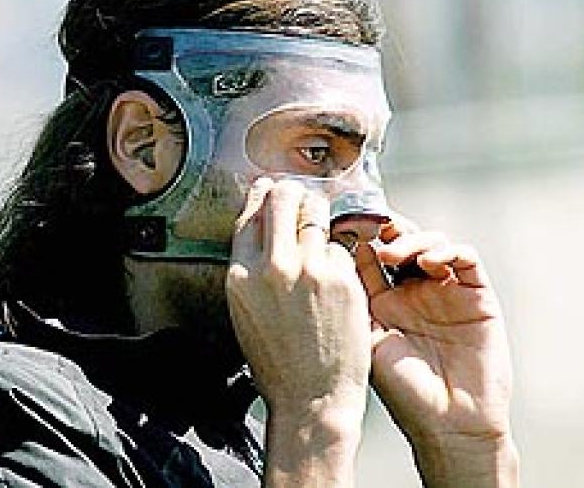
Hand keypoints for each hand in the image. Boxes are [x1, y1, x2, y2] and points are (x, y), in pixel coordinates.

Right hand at [227, 178, 371, 486]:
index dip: (263, 193)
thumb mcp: (246, 310)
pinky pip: (341, 245)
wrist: (311, 396)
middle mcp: (273, 266)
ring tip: (323, 226)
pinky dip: (340, 251)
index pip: (251, 212)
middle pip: (283, 198)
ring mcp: (310, 270)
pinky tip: (337, 270)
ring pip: (317, 212)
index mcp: (241, 274)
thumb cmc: (277, 360)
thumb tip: (262, 226)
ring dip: (320, 213)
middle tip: (301, 197)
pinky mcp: (342, 278)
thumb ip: (252, 266)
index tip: (271, 187)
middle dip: (293, 192)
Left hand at [356, 222, 517, 486]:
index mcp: (383, 300)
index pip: (370, 254)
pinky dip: (449, 250)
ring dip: (412, 239)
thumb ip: (357, 297)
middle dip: (385, 228)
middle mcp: (414, 291)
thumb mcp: (368, 338)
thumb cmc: (403, 390)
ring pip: (431, 242)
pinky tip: (431, 262)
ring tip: (394, 254)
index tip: (342, 223)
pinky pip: (466, 258)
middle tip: (369, 226)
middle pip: (400, 240)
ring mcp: (446, 291)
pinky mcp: (477, 296)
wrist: (449, 425)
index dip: (358, 235)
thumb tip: (334, 253)